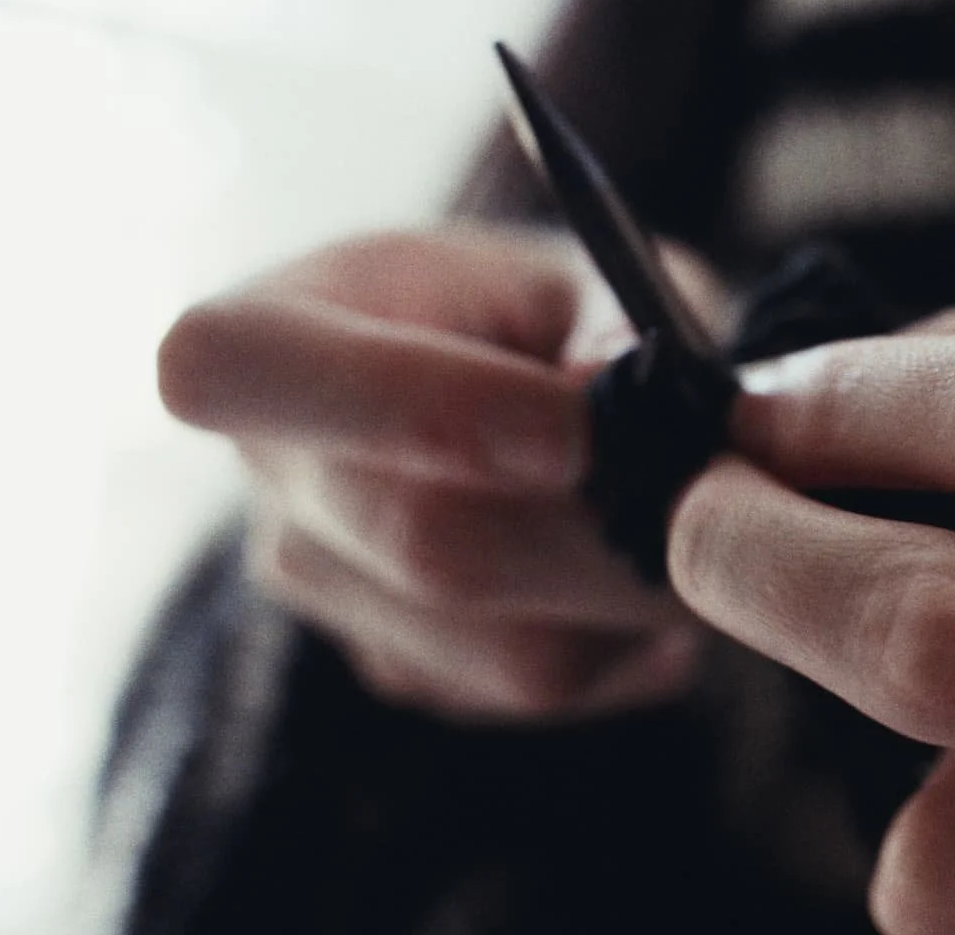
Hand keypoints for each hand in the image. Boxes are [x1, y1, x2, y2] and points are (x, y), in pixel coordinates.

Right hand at [158, 227, 728, 721]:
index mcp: (269, 324)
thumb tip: (611, 400)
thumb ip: (612, 318)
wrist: (534, 391)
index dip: (411, 407)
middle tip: (722, 491)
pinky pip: (538, 687)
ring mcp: (327, 588)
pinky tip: (642, 571)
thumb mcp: (593, 267)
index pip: (232, 369)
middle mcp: (268, 470)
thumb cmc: (551, 308)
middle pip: (420, 539)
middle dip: (604, 527)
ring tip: (703, 521)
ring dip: (639, 593)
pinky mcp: (401, 668)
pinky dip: (627, 638)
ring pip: (506, 644)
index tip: (574, 426)